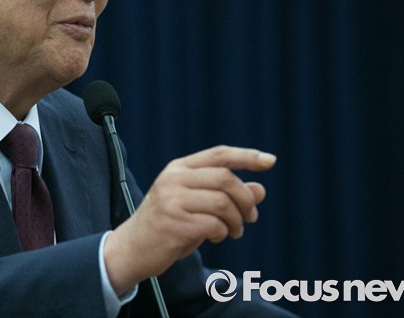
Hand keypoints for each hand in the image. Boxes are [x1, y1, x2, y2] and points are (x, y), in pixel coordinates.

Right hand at [103, 145, 276, 294]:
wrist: (133, 248)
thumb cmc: (168, 224)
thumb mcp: (196, 204)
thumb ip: (226, 195)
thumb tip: (260, 190)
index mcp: (179, 168)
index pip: (219, 154)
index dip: (247, 156)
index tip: (270, 161)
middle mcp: (174, 179)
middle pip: (225, 178)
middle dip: (245, 199)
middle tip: (251, 217)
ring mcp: (172, 200)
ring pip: (222, 202)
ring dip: (237, 220)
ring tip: (234, 231)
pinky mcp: (174, 223)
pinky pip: (213, 224)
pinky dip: (223, 232)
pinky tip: (218, 237)